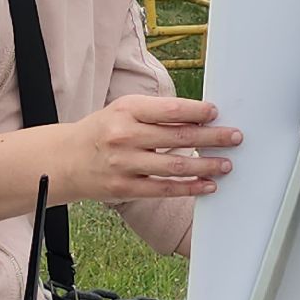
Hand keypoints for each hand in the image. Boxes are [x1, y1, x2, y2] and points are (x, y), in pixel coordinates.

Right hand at [52, 95, 240, 202]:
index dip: (197, 111)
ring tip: (226, 164)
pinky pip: (164, 189)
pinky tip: (207, 185)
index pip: (170, 110)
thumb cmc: (102, 132)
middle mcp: (125, 136)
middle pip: (178, 137)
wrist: (65, 160)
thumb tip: (198, 119)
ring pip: (174, 166)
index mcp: (127, 110)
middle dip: (212, 138)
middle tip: (234, 137)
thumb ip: (156, 114)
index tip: (216, 113)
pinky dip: (189, 188)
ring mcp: (125, 164)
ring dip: (206, 166)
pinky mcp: (125, 188)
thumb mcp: (123, 112)